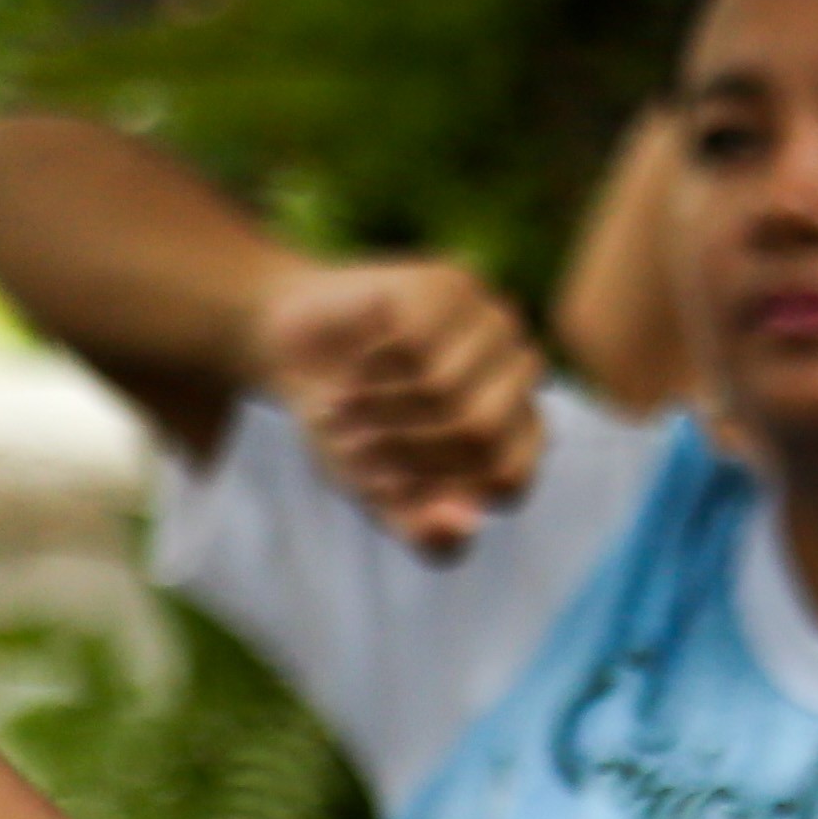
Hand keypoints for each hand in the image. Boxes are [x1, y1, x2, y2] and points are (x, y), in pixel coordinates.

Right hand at [243, 257, 547, 558]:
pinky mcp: (455, 284)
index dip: (436, 487)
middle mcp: (522, 381)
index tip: (379, 485)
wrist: (295, 348)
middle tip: (349, 444)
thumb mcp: (383, 497)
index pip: (507, 479)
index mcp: (523, 438)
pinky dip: (373, 363)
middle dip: (402, 446)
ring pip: (449, 384)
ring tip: (343, 407)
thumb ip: (428, 534)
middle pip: (480, 430)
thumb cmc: (351, 428)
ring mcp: (494, 327)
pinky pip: (417, 340)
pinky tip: (356, 362)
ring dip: (381, 406)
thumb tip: (464, 528)